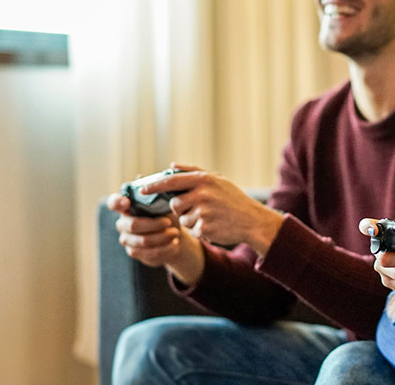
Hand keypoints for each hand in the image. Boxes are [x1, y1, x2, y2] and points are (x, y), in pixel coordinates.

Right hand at [105, 192, 204, 282]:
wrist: (172, 235)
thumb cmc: (165, 214)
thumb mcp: (163, 201)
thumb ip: (154, 191)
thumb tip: (141, 177)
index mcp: (126, 207)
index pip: (113, 203)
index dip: (117, 202)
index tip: (127, 202)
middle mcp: (123, 223)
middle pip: (133, 225)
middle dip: (154, 224)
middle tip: (169, 221)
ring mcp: (127, 239)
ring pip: (143, 241)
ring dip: (162, 237)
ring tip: (176, 233)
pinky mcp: (135, 252)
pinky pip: (149, 253)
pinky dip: (165, 248)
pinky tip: (174, 243)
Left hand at [142, 163, 283, 255]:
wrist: (252, 221)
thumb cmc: (234, 199)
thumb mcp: (218, 180)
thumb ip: (194, 171)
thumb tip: (171, 164)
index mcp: (204, 180)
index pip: (172, 181)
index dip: (154, 186)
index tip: (142, 190)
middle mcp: (202, 194)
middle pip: (175, 204)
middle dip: (181, 209)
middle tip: (197, 208)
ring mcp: (203, 211)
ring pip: (182, 219)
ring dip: (191, 221)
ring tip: (209, 217)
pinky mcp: (204, 227)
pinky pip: (192, 230)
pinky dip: (199, 230)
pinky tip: (213, 225)